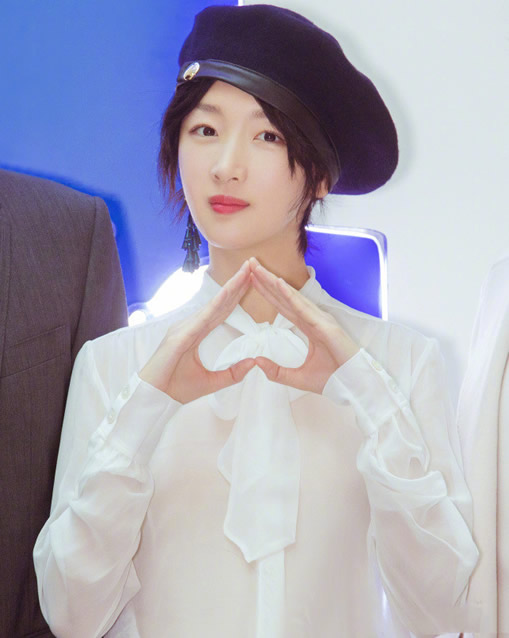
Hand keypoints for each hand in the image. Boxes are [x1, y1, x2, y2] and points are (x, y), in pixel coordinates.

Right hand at [139, 261, 255, 403]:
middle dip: (237, 283)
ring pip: (213, 304)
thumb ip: (232, 374)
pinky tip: (229, 292)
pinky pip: (203, 317)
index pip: (222, 310)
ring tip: (246, 271)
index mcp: (196, 333)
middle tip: (253, 264)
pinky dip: (217, 303)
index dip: (236, 295)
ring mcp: (184, 328)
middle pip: (220, 302)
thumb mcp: (211, 382)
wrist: (153, 397)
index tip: (252, 280)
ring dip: (231, 286)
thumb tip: (254, 363)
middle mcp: (190, 325)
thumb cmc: (175, 388)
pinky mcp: (180, 335)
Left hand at [249, 258, 359, 393]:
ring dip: (273, 282)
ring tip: (258, 269)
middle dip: (267, 280)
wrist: (355, 386)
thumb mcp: (298, 378)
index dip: (268, 292)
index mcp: (308, 327)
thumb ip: (277, 372)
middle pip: (284, 296)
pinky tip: (278, 284)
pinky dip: (291, 296)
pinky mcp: (325, 326)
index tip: (252, 279)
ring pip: (292, 298)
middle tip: (250, 264)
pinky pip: (304, 309)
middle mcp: (313, 318)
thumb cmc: (333, 379)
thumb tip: (257, 362)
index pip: (283, 306)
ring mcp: (320, 320)